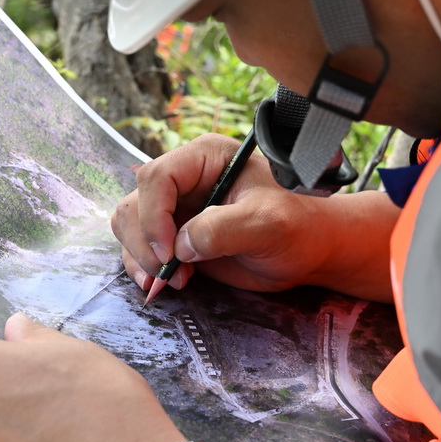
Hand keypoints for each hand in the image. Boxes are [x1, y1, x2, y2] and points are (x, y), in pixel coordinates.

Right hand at [112, 133, 398, 301]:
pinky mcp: (176, 234)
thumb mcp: (268, 224)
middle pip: (136, 202)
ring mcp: (178, 207)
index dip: (154, 216)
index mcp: (207, 158)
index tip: (170, 253)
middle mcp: (186, 178)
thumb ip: (223, 229)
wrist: (309, 250)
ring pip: (130, 225)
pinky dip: (144, 267)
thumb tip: (181, 246)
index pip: (158, 177)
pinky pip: (140, 247)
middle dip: (145, 242)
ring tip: (173, 281)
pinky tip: (167, 283)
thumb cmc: (298, 226)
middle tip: (170, 274)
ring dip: (141, 257)